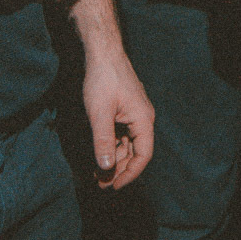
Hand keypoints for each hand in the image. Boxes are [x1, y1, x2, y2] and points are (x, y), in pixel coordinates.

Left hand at [82, 50, 154, 188]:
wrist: (103, 53)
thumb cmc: (103, 80)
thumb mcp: (99, 114)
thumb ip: (103, 142)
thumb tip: (106, 169)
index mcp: (143, 120)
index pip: (143, 155)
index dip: (130, 174)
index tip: (113, 186)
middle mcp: (143, 118)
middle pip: (136, 152)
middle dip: (120, 170)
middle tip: (101, 184)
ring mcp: (134, 114)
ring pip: (129, 144)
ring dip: (115, 159)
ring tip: (97, 173)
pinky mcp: (125, 110)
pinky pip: (123, 134)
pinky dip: (113, 146)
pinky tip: (100, 153)